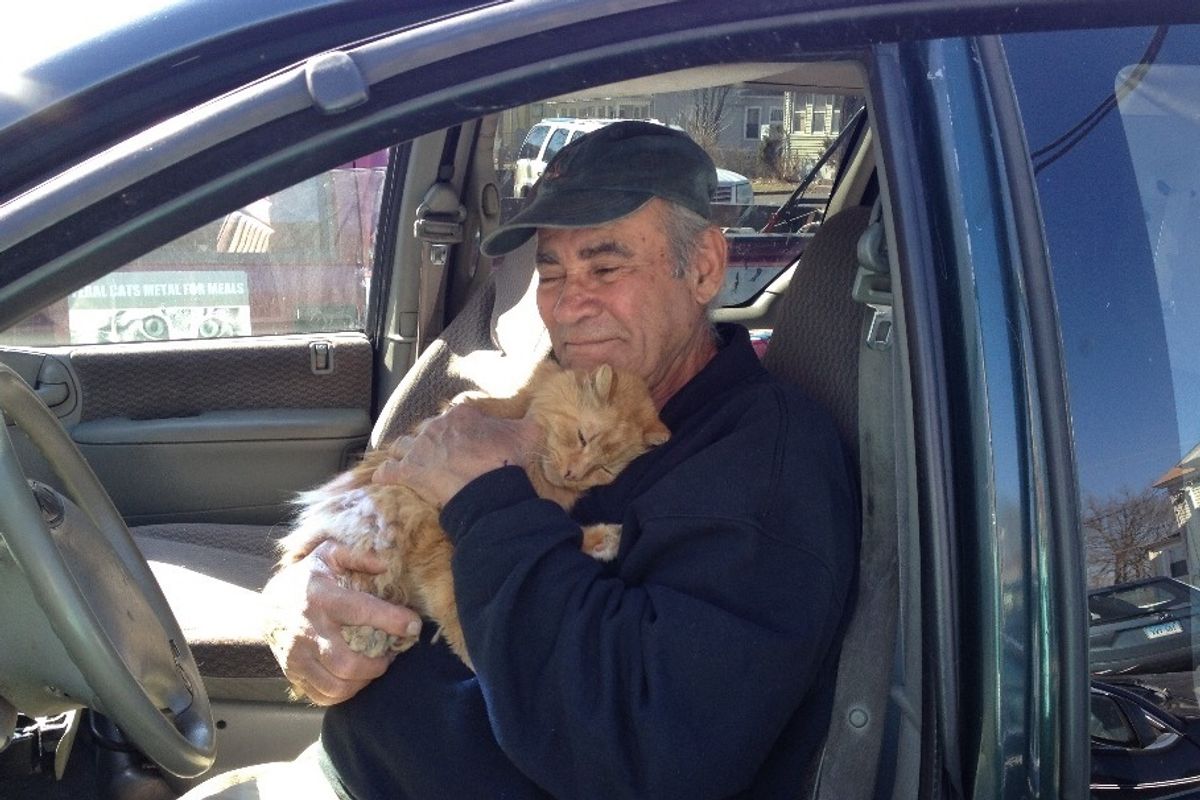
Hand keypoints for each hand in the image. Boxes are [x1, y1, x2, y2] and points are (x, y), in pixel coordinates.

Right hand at [261, 539, 422, 704]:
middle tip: (390, 656)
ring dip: (363, 682)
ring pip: (335, 685)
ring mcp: (297, 656)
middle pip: (347, 663)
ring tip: (374, 668)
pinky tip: (354, 679)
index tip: (413, 625)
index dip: (392, 620)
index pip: (361, 611)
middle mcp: (308, 630)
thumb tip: (384, 566)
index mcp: (321, 598)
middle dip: (378, 666)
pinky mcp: (292, 674)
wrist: (264, 606)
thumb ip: (358, 555)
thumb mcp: (328, 554)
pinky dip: (344, 694)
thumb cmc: (306, 579)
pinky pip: (322, 696)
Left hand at [373, 404, 537, 506]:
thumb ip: (530, 422)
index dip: (459, 427)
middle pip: (427, 430)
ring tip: (408, 461)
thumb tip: (541, 416)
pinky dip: (384, 476)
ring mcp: (419, 448)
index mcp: (461, 415)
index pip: (455, 415)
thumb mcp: (527, 434)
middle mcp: (436, 426)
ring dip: (404, 453)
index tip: (465, 438)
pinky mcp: (407, 472)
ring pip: (403, 446)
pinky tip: (381, 479)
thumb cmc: (507, 460)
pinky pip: (388, 472)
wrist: (488, 488)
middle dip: (431, 440)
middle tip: (439, 454)